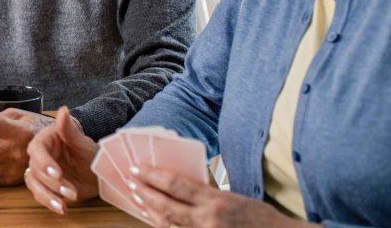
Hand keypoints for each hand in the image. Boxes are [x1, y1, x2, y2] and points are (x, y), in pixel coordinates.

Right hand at [25, 107, 98, 213]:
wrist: (100, 173)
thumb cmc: (92, 154)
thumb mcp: (82, 143)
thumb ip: (69, 129)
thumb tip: (63, 109)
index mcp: (47, 139)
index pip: (37, 149)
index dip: (44, 162)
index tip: (57, 173)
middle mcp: (41, 154)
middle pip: (35, 168)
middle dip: (51, 182)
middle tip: (70, 191)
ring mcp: (41, 170)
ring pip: (34, 183)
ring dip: (49, 195)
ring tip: (65, 203)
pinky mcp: (44, 185)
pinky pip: (39, 194)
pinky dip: (49, 202)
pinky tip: (63, 208)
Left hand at [130, 165, 313, 227]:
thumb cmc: (260, 218)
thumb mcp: (232, 198)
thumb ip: (206, 194)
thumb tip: (178, 187)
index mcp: (216, 201)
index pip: (176, 185)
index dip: (153, 176)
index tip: (137, 168)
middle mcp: (208, 219)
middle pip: (166, 205)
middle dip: (144, 192)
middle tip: (130, 181)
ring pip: (167, 223)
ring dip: (150, 210)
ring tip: (138, 198)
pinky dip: (164, 224)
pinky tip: (155, 217)